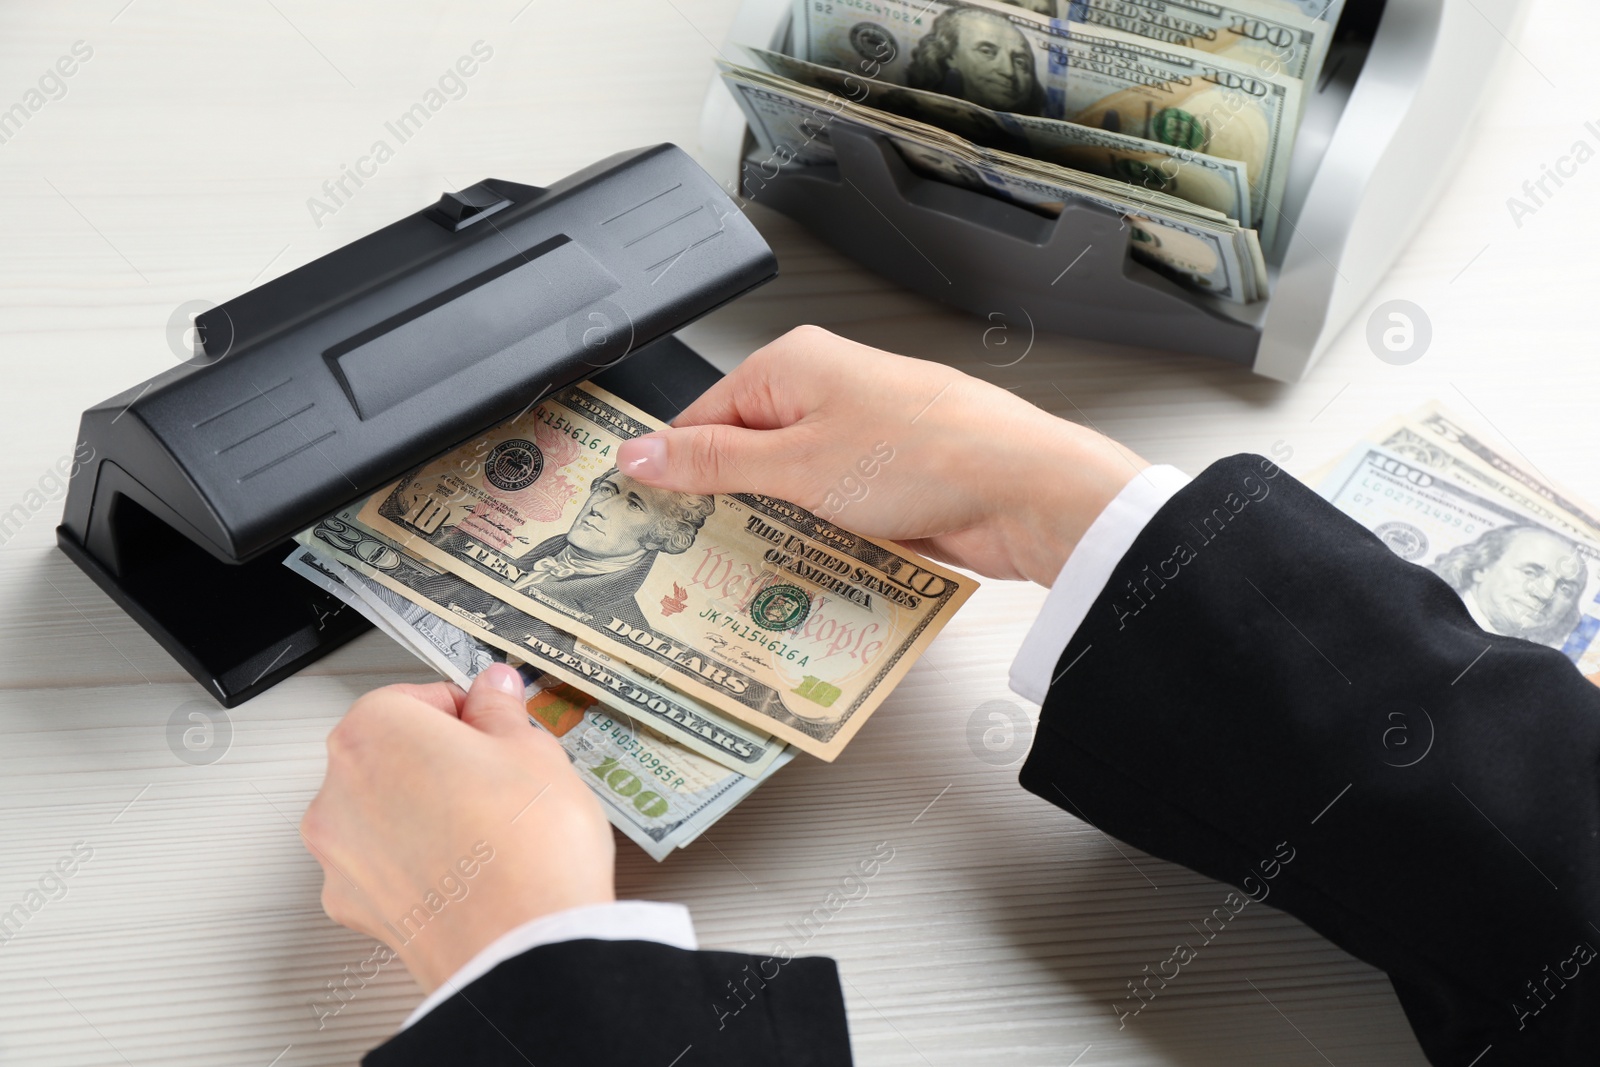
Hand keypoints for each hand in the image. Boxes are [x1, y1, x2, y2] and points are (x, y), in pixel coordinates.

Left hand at [300, 665, 614, 992]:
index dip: (469, 712)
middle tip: (500, 779)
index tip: (495, 728)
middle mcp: (338, 790)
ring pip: (385, 813)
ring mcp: (339, 856)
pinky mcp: (354, 909)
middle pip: (392, 755)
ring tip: (491, 830)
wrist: (521, 948)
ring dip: (427, 814)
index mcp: (374, 731)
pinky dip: (418, 864)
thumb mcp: (532, 750)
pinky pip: (385, 867)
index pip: (419, 697)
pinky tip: (470, 869)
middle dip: (442, 761)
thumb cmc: (524, 849)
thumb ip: (501, 710)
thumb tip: (494, 692)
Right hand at [616, 326, 1145, 584]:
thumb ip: (711, 462)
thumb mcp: (794, 465)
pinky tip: (811, 572)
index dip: (674, 469)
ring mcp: (863, 438)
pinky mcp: (892, 481)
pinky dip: (820, 542)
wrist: (1025, 491)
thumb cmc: (926, 455)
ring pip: (791, 492)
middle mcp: (828, 393)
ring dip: (776, 532)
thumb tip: (639, 453)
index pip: (702, 416)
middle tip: (696, 558)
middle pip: (747, 455)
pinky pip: (833, 514)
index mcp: (792, 366)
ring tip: (754, 574)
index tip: (650, 517)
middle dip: (726, 507)